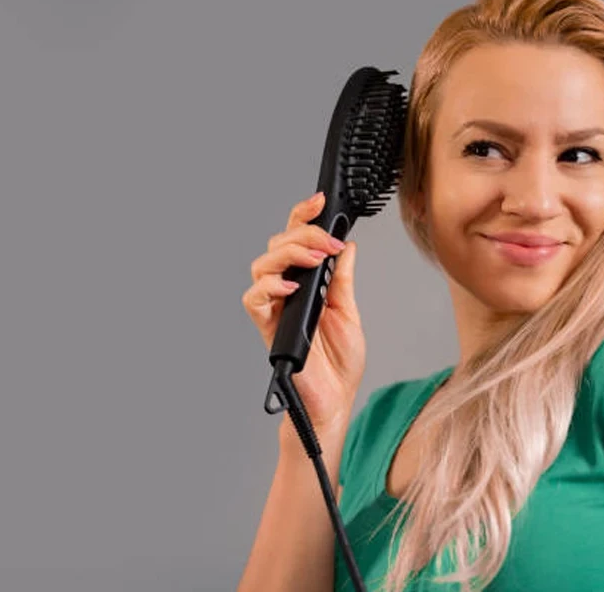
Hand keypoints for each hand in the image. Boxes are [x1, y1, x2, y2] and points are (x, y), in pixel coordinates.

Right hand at [242, 192, 365, 433]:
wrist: (333, 401)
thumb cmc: (339, 364)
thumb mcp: (349, 312)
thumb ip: (343, 279)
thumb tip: (347, 246)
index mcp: (307, 284)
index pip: (296, 241)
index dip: (303, 218)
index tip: (320, 202)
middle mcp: (286, 292)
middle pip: (277, 245)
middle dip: (303, 234)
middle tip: (328, 242)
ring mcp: (275, 308)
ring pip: (261, 265)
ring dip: (288, 255)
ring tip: (316, 260)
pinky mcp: (267, 328)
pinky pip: (254, 300)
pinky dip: (269, 288)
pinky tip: (291, 288)